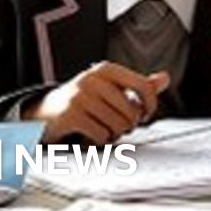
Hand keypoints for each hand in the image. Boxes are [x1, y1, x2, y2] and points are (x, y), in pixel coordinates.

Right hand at [22, 62, 169, 143]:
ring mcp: (80, 96)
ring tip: (105, 130)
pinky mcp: (71, 115)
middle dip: (129, 125)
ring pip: (118, 125)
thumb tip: (165, 78)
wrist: (45, 112)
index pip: (144, 86)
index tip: (145, 115)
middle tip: (119, 127)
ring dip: (115, 134)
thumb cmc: (83, 100)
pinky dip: (100, 141)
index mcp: (107, 69)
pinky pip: (102, 136)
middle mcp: (93, 79)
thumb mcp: (110, 88)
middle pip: (131, 111)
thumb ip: (138, 85)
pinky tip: (92, 136)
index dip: (150, 105)